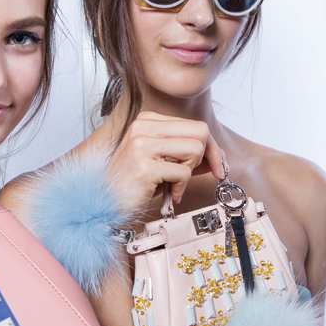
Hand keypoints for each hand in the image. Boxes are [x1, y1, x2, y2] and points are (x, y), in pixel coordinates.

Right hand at [108, 112, 224, 210]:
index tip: (216, 165)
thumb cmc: (134, 184)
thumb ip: (189, 156)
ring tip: (176, 182)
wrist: (107, 204)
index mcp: (147, 120)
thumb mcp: (164, 164)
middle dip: (206, 156)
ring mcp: (142, 145)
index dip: (211, 146)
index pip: (195, 124)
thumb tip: (219, 156)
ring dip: (191, 170)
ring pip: (195, 148)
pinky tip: (170, 193)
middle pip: (200, 131)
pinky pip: (183, 172)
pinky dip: (181, 187)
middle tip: (194, 174)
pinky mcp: (144, 166)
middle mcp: (143, 127)